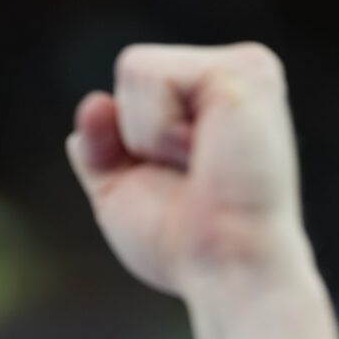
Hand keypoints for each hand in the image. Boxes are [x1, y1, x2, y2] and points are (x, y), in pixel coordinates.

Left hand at [68, 43, 310, 299]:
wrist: (227, 271)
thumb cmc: (185, 245)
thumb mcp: (122, 191)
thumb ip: (100, 148)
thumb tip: (94, 103)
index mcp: (215, 97)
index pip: (133, 88)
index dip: (126, 141)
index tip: (178, 184)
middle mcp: (236, 71)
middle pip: (131, 70)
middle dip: (136, 136)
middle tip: (192, 178)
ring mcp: (245, 66)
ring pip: (136, 69)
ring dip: (148, 136)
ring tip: (202, 166)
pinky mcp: (243, 70)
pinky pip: (151, 77)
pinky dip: (158, 130)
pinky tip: (203, 154)